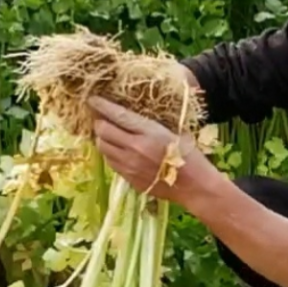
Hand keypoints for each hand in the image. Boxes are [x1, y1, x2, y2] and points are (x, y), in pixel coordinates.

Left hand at [88, 97, 222, 205]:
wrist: (195, 186)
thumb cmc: (190, 155)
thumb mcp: (174, 132)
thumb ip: (151, 125)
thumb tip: (132, 116)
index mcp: (149, 132)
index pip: (117, 115)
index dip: (102, 106)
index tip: (92, 100)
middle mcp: (135, 148)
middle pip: (103, 131)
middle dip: (99, 123)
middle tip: (101, 119)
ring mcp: (129, 165)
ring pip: (103, 147)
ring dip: (103, 139)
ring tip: (108, 135)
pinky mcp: (129, 179)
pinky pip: (111, 163)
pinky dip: (110, 154)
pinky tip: (118, 151)